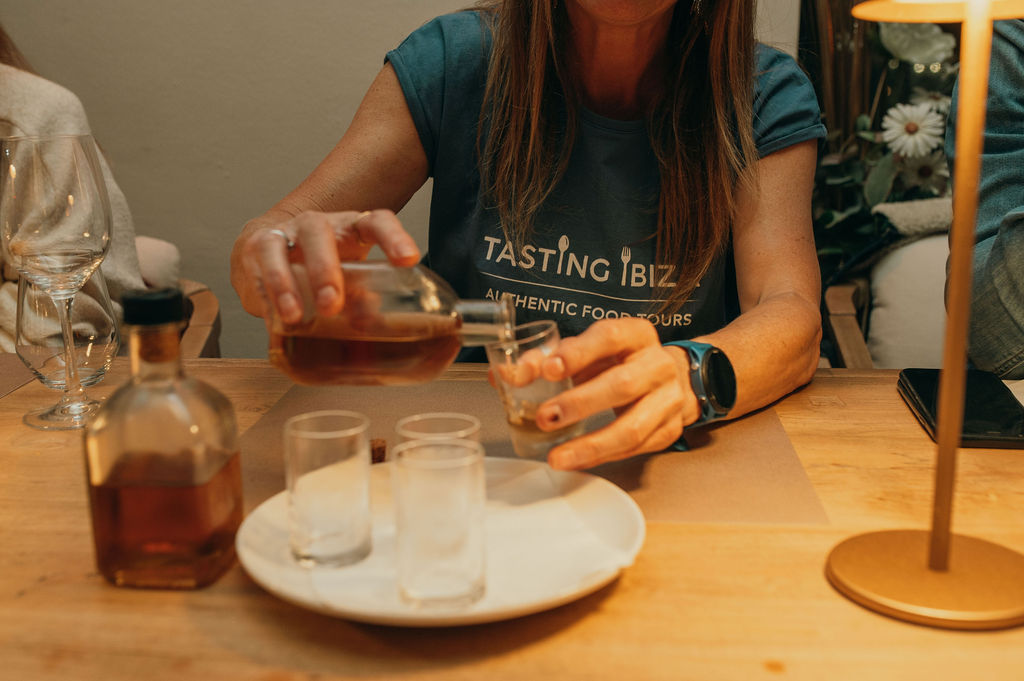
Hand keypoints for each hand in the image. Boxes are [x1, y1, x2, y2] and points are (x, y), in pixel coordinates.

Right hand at [236, 209, 419, 322]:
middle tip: (332, 304)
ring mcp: (281, 233)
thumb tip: (370, 324)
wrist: (272, 242)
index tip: (408, 260)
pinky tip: (272, 318)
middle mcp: (314, 224)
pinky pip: (253, 270)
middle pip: (318, 232)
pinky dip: (263, 297)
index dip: (394, 238)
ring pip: (276, 248)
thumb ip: (361, 298)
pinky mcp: (253, 248)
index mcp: (349, 227)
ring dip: (283, 284)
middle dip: (324, 269)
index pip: (376, 222)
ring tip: (294, 317)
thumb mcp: (348, 275)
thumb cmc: (320, 260)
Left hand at [534, 318, 700, 469]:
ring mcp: (668, 399)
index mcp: (636, 335)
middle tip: (546, 417)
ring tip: (558, 456)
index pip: (609, 337)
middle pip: (622, 384)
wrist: (669, 379)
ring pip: (632, 427)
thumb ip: (547, 359)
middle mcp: (657, 364)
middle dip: (580, 403)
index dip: (578, 353)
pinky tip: (577, 460)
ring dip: (591, 445)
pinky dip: (601, 457)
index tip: (549, 369)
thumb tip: (509, 374)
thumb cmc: (620, 361)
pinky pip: (634, 449)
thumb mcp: (588, 350)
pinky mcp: (668, 430)